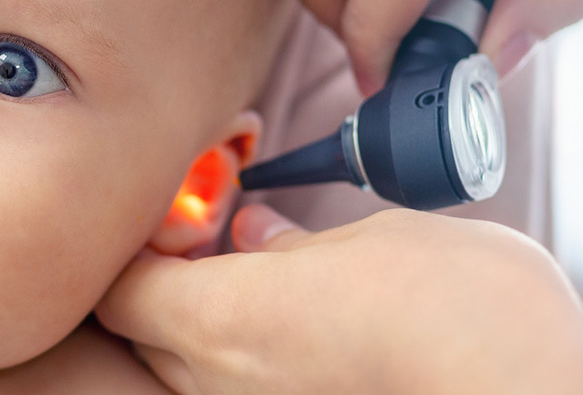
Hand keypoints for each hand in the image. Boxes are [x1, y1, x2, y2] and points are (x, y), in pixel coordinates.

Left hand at [95, 205, 582, 394]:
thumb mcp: (369, 243)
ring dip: (215, 319)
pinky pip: (246, 390)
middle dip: (172, 278)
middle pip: (145, 331)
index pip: (119, 290)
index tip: (190, 206)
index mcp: (217, 321)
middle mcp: (219, 386)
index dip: (141, 242)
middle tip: (227, 229)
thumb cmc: (463, 315)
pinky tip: (312, 324)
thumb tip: (255, 235)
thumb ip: (291, 244)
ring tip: (274, 273)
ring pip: (192, 369)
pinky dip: (257, 358)